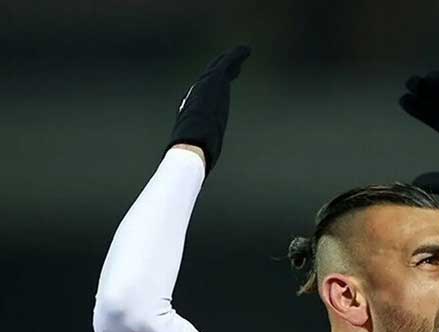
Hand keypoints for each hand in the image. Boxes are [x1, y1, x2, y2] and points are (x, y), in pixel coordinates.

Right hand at [168, 45, 250, 173]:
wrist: (191, 147)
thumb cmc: (191, 156)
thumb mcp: (197, 154)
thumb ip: (198, 156)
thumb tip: (197, 173)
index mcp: (194, 110)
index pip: (204, 96)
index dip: (212, 90)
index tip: (221, 85)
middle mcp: (198, 96)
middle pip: (212, 79)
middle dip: (222, 71)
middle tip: (234, 65)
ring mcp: (205, 88)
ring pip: (219, 69)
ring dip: (230, 61)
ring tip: (241, 54)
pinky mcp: (213, 82)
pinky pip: (227, 64)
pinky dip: (236, 55)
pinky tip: (246, 50)